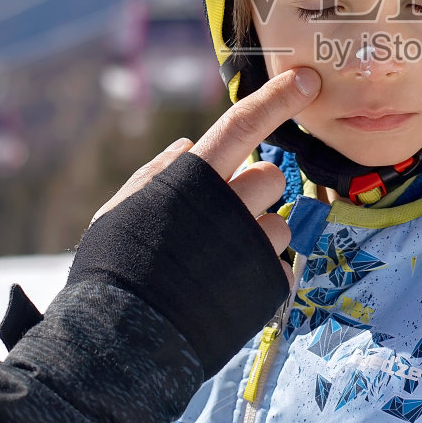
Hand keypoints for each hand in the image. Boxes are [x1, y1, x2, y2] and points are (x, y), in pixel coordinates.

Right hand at [90, 67, 320, 275]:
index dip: (277, 98)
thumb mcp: (121, 211)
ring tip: (218, 265)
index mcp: (191, 180)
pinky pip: (282, 266)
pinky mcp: (267, 284)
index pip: (241, 124)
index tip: (308, 81)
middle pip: (271, 177)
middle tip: (222, 223)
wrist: (124, 341)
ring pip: (280, 224)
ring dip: (258, 237)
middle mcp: (228, 206)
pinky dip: (261, 275)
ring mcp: (251, 246)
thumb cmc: (114, 270)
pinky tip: (227, 291)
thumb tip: (183, 146)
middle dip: (254, 193)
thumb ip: (155, 174)